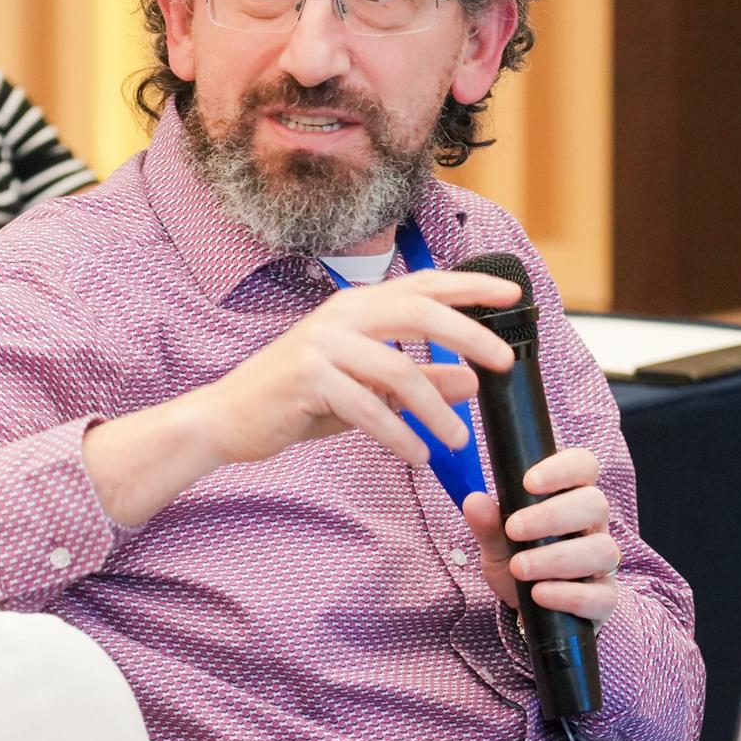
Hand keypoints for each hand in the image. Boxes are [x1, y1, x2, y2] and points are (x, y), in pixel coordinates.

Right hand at [197, 269, 519, 468]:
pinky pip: (368, 408)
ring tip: (458, 440)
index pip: (423, 285)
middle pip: (419, 313)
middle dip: (469, 335)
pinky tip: (418, 455)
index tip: (511, 292)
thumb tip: (471, 379)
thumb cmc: (298, 398)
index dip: (470, 285)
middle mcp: (341, 315)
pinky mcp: (308, 378)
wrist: (229, 417)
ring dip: (436, 410)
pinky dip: (399, 435)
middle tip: (504, 363)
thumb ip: (418, 382)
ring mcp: (322, 344)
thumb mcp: (366, 388)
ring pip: (398, 370)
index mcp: (356, 306)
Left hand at [463, 447, 622, 625]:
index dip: (562, 468)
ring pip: (602, 550)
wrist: (528, 611)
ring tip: (519, 568)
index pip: (584, 466)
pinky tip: (539, 594)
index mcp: (571, 499)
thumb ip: (487, 524)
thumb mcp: (496, 544)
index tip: (528, 482)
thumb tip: (474, 501)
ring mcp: (603, 563)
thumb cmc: (519, 564)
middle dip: (552, 515)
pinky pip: (601, 595)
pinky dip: (568, 595)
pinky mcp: (605, 599)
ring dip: (556, 558)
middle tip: (514, 530)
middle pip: (596, 504)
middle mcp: (594, 526)